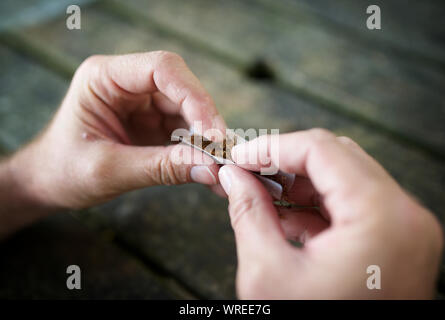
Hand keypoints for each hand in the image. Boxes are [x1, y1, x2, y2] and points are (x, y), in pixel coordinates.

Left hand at [7, 51, 225, 210]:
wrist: (48, 184)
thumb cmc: (64, 171)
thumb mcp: (108, 170)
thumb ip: (159, 168)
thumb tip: (210, 169)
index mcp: (105, 77)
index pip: (162, 69)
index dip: (194, 97)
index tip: (212, 133)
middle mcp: (127, 84)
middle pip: (182, 89)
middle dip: (206, 121)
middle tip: (224, 154)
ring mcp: (142, 104)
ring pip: (189, 111)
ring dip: (207, 139)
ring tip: (223, 167)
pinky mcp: (152, 124)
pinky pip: (185, 132)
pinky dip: (199, 151)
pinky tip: (211, 171)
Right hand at [218, 129, 442, 298]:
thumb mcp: (268, 273)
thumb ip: (248, 213)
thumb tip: (232, 177)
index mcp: (380, 218)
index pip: (320, 149)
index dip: (272, 147)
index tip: (241, 157)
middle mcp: (405, 216)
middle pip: (337, 157)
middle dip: (285, 161)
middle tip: (247, 172)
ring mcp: (407, 229)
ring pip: (346, 177)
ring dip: (300, 182)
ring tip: (261, 195)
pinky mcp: (399, 242)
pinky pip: (355, 205)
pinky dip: (318, 205)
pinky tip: (286, 217)